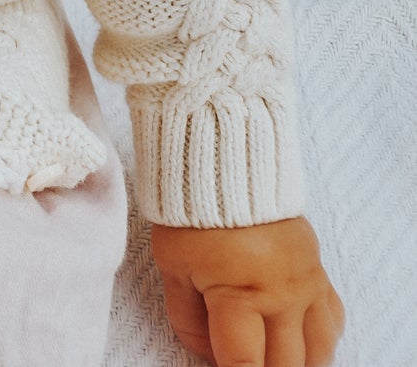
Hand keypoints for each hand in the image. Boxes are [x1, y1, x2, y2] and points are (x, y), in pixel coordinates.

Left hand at [151, 217, 343, 365]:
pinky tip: (298, 342)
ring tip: (270, 358)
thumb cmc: (191, 212)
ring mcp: (306, 284)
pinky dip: (318, 340)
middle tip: (243, 359)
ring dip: (296, 363)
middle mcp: (283, 295)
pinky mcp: (318, 270)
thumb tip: (208, 356)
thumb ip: (188, 321)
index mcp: (241, 295)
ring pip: (318, 352)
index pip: (245, 366)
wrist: (223, 160)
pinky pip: (332, 321)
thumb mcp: (173, 267)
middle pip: (285, 365)